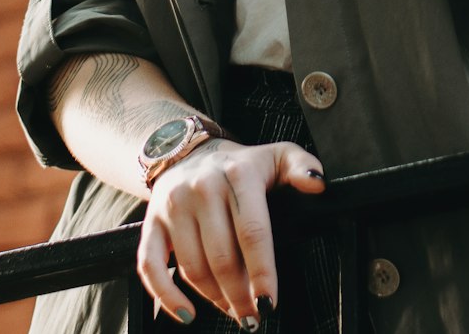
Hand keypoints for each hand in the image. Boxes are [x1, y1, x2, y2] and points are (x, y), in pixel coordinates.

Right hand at [137, 137, 326, 325]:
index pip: (253, 232)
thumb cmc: (241, 165)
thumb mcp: (277, 156)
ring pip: (193, 267)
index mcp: (239, 174)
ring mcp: (174, 206)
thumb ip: (302, 167)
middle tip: (254, 316)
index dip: (262, 273)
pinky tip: (187, 314)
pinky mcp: (151, 223)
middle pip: (223, 257)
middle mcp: (203, 188)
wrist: (189, 152)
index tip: (270, 303)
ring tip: (234, 311)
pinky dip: (167, 296)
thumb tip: (318, 185)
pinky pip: (150, 267)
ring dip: (215, 299)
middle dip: (241, 295)